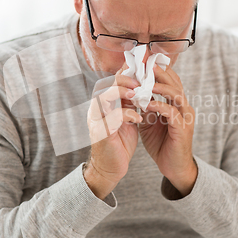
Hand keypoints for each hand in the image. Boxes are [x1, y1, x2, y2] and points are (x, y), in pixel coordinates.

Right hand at [85, 62, 142, 198]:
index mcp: (102, 104)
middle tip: (140, 81)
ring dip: (122, 93)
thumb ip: (129, 102)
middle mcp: (96, 110)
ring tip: (137, 95)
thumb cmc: (119, 142)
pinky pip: (112, 118)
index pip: (110, 81)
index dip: (124, 72)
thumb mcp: (126, 117)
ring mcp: (96, 121)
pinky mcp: (101, 133)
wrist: (111, 168)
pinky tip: (139, 119)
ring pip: (104, 97)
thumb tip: (140, 83)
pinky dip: (127, 115)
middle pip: (104, 84)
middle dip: (123, 79)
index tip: (141, 68)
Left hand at [139, 64, 196, 196]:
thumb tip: (131, 91)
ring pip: (176, 94)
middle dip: (159, 72)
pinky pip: (172, 112)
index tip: (143, 61)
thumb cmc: (161, 143)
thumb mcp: (149, 120)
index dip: (158, 70)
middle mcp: (183, 107)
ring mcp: (185, 117)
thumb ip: (144, 105)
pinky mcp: (182, 129)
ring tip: (145, 80)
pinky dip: (159, 105)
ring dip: (160, 86)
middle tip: (145, 63)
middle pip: (174, 83)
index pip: (170, 80)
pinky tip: (147, 103)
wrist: (173, 167)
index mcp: (176, 103)